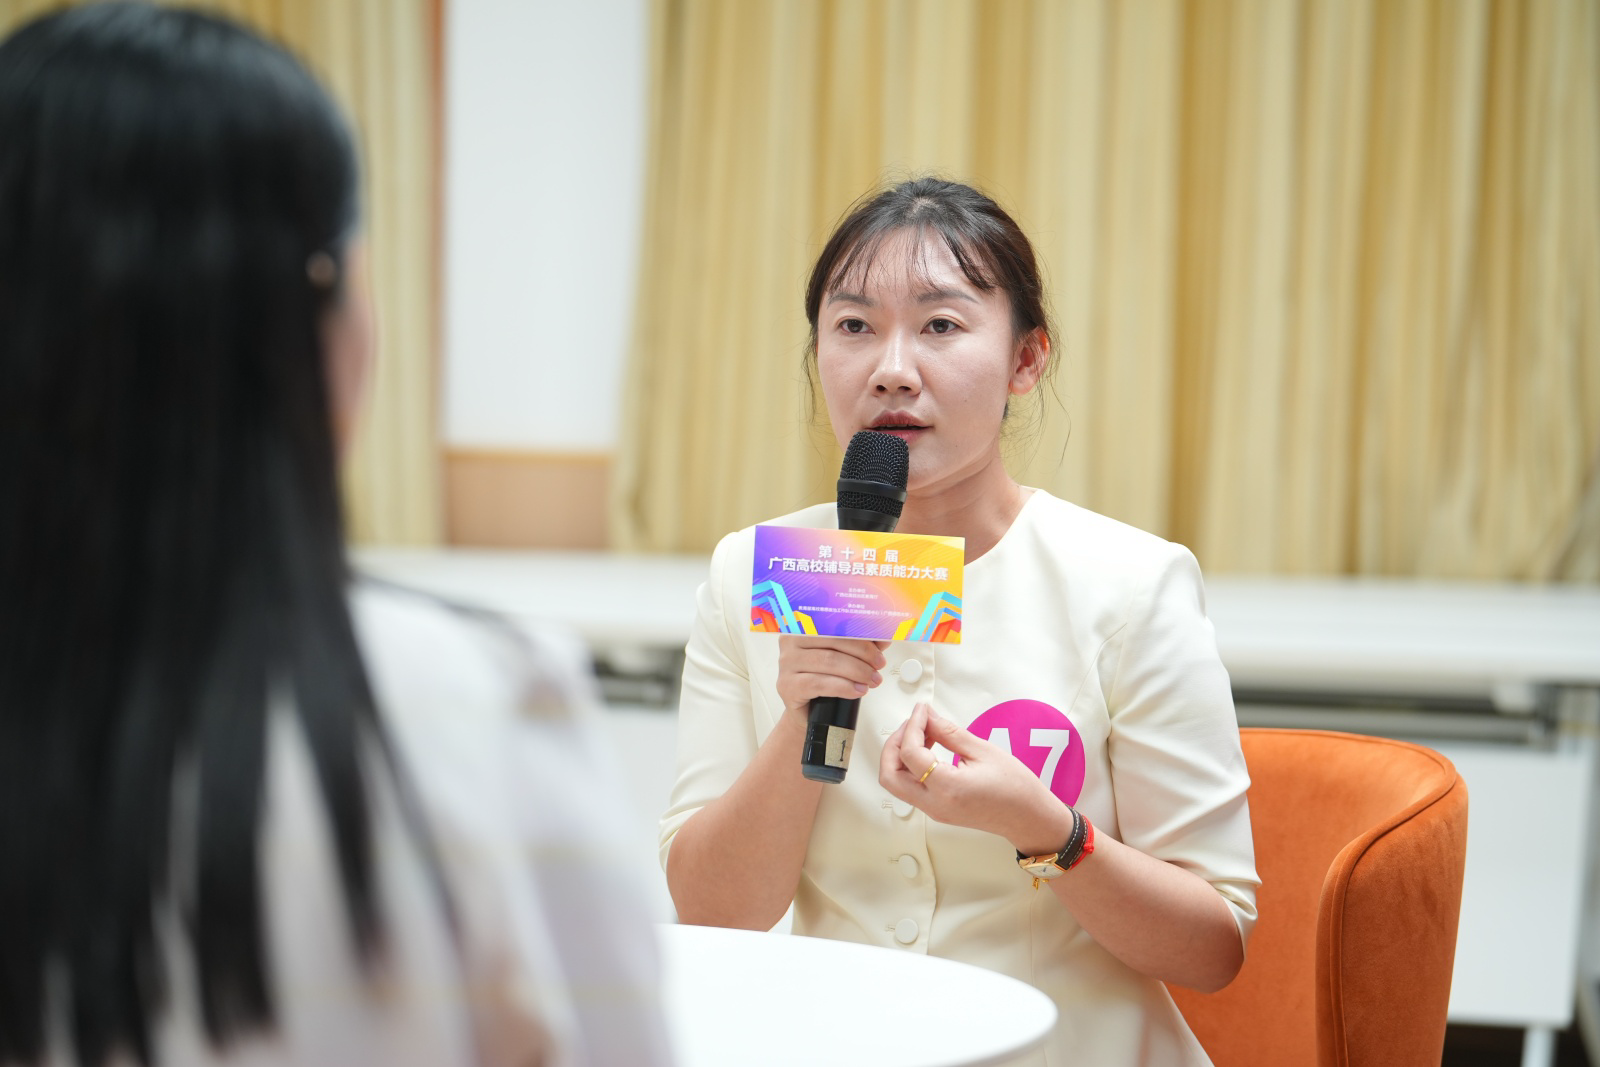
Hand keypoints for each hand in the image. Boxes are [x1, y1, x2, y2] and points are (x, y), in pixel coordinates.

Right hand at [775, 635, 886, 718]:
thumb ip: (861, 645)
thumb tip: (883, 638)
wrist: (808, 712)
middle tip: (879, 664)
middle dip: (863, 652)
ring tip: (872, 679)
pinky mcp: (787, 685)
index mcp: (804, 626)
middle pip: (834, 640)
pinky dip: (844, 687)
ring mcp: (786, 663)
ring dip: (857, 671)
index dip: (861, 630)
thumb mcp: (844, 657)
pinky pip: (819, 683)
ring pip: (829, 661)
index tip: (881, 641)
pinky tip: (858, 690)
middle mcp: (791, 641)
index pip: (835, 622)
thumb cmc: (825, 679)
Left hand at [879, 703, 1069, 852]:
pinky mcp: (937, 810)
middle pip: (889, 774)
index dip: (912, 726)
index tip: (922, 711)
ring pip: (896, 783)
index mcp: (947, 788)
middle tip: (913, 724)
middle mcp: (934, 804)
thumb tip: (928, 718)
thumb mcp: (983, 751)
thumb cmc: (1016, 788)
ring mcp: (933, 811)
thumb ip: (949, 733)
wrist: (1028, 818)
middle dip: (894, 744)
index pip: (909, 753)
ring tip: (923, 734)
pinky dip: (911, 766)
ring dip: (901, 755)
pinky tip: (929, 749)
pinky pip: (911, 787)